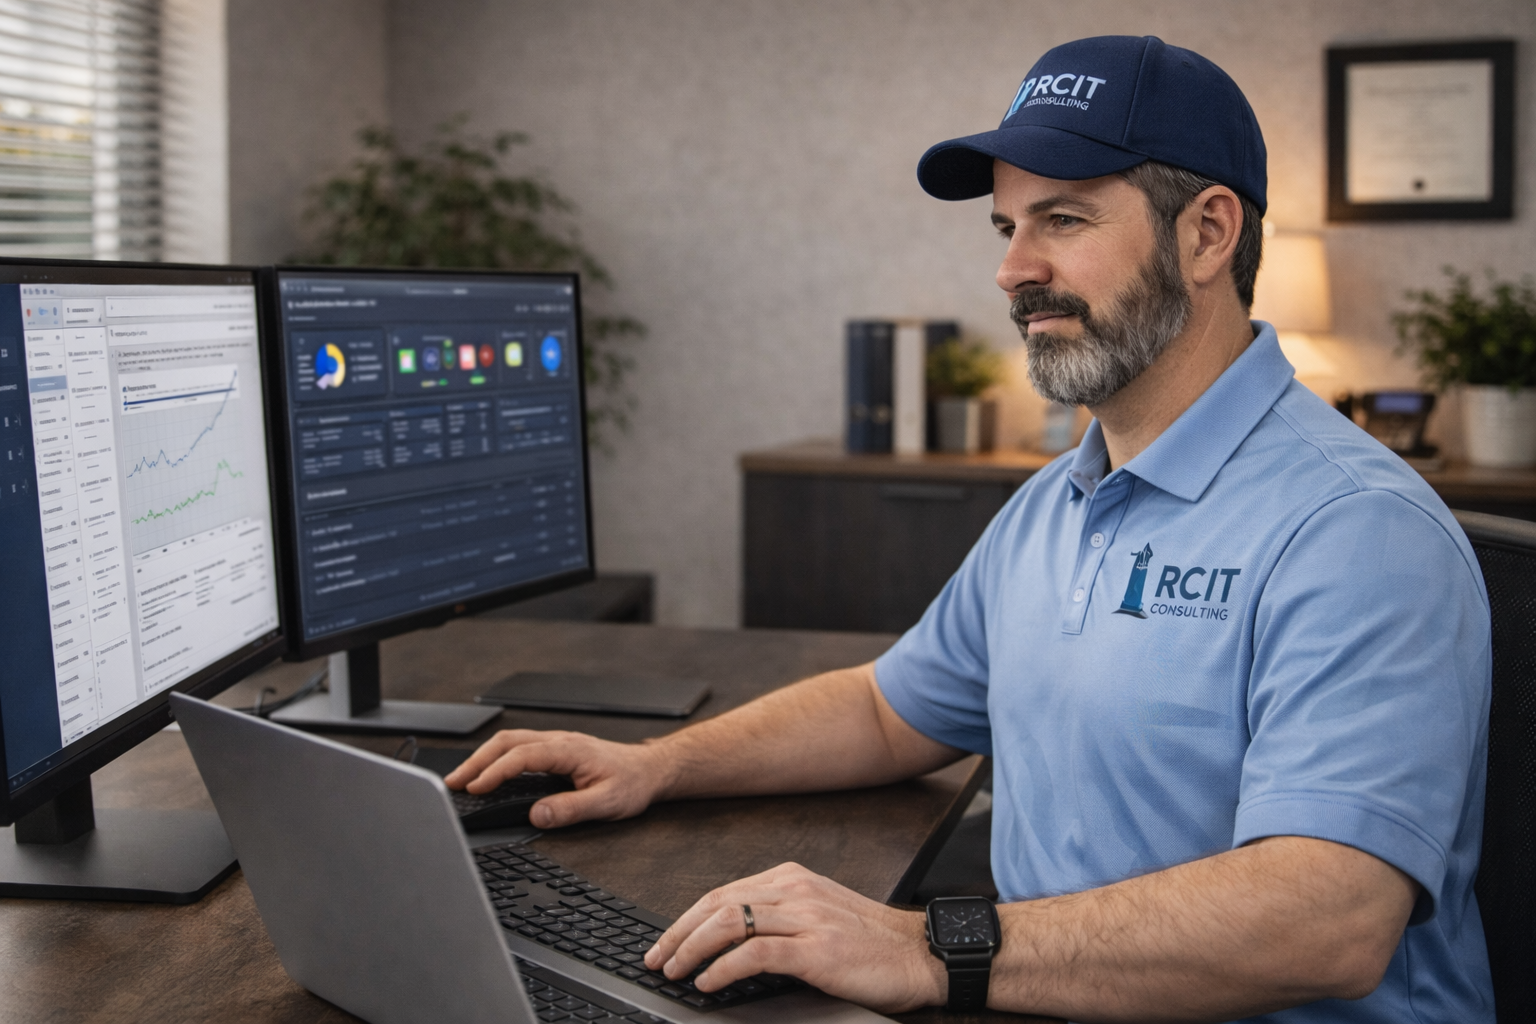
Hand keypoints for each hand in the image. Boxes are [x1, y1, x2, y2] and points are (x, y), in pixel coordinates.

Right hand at [443, 729, 666, 828]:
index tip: (474, 787)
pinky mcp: (556, 749)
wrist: (650, 769)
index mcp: (569, 750)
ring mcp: (557, 742)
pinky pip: (519, 746)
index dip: (495, 771)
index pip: (522, 756)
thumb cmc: (632, 783)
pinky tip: (488, 771)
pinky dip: (496, 757)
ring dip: (483, 757)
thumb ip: (570, 810)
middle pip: (507, 741)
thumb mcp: (606, 803)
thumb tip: (536, 815)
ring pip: (510, 741)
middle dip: (476, 761)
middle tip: (452, 782)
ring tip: (462, 778)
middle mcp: (560, 741)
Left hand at [643, 862, 944, 1012]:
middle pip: (717, 903)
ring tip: (675, 970)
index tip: (665, 941)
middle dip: (678, 932)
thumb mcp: (820, 916)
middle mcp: (795, 890)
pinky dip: (723, 968)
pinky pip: (754, 953)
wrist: (921, 955)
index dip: (687, 918)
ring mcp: (806, 917)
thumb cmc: (873, 944)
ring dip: (692, 949)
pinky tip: (708, 982)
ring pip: (728, 922)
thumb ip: (779, 919)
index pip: (724, 892)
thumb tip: (727, 944)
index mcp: (793, 879)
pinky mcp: (815, 949)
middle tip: (656, 957)